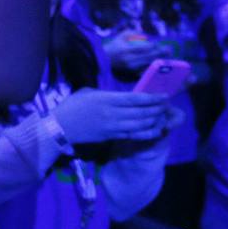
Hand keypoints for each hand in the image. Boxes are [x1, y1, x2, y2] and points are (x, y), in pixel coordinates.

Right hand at [52, 89, 175, 145]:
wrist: (60, 126)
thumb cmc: (72, 106)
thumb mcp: (88, 92)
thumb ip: (106, 94)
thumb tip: (120, 96)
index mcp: (106, 99)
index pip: (135, 99)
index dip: (152, 98)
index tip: (164, 96)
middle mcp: (113, 113)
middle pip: (142, 112)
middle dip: (157, 108)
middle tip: (166, 105)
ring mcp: (113, 126)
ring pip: (141, 124)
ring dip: (155, 120)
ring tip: (163, 116)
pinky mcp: (112, 136)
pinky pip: (134, 135)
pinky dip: (147, 133)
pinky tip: (156, 130)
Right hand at [103, 34, 166, 75]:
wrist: (103, 61)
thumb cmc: (113, 47)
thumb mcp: (120, 36)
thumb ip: (132, 33)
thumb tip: (146, 35)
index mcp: (126, 50)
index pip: (144, 48)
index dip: (154, 46)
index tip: (159, 43)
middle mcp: (130, 60)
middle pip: (149, 56)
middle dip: (160, 53)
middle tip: (169, 50)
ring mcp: (131, 68)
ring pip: (149, 64)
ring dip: (159, 61)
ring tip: (167, 57)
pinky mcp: (132, 74)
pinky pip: (145, 71)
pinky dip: (152, 68)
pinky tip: (159, 65)